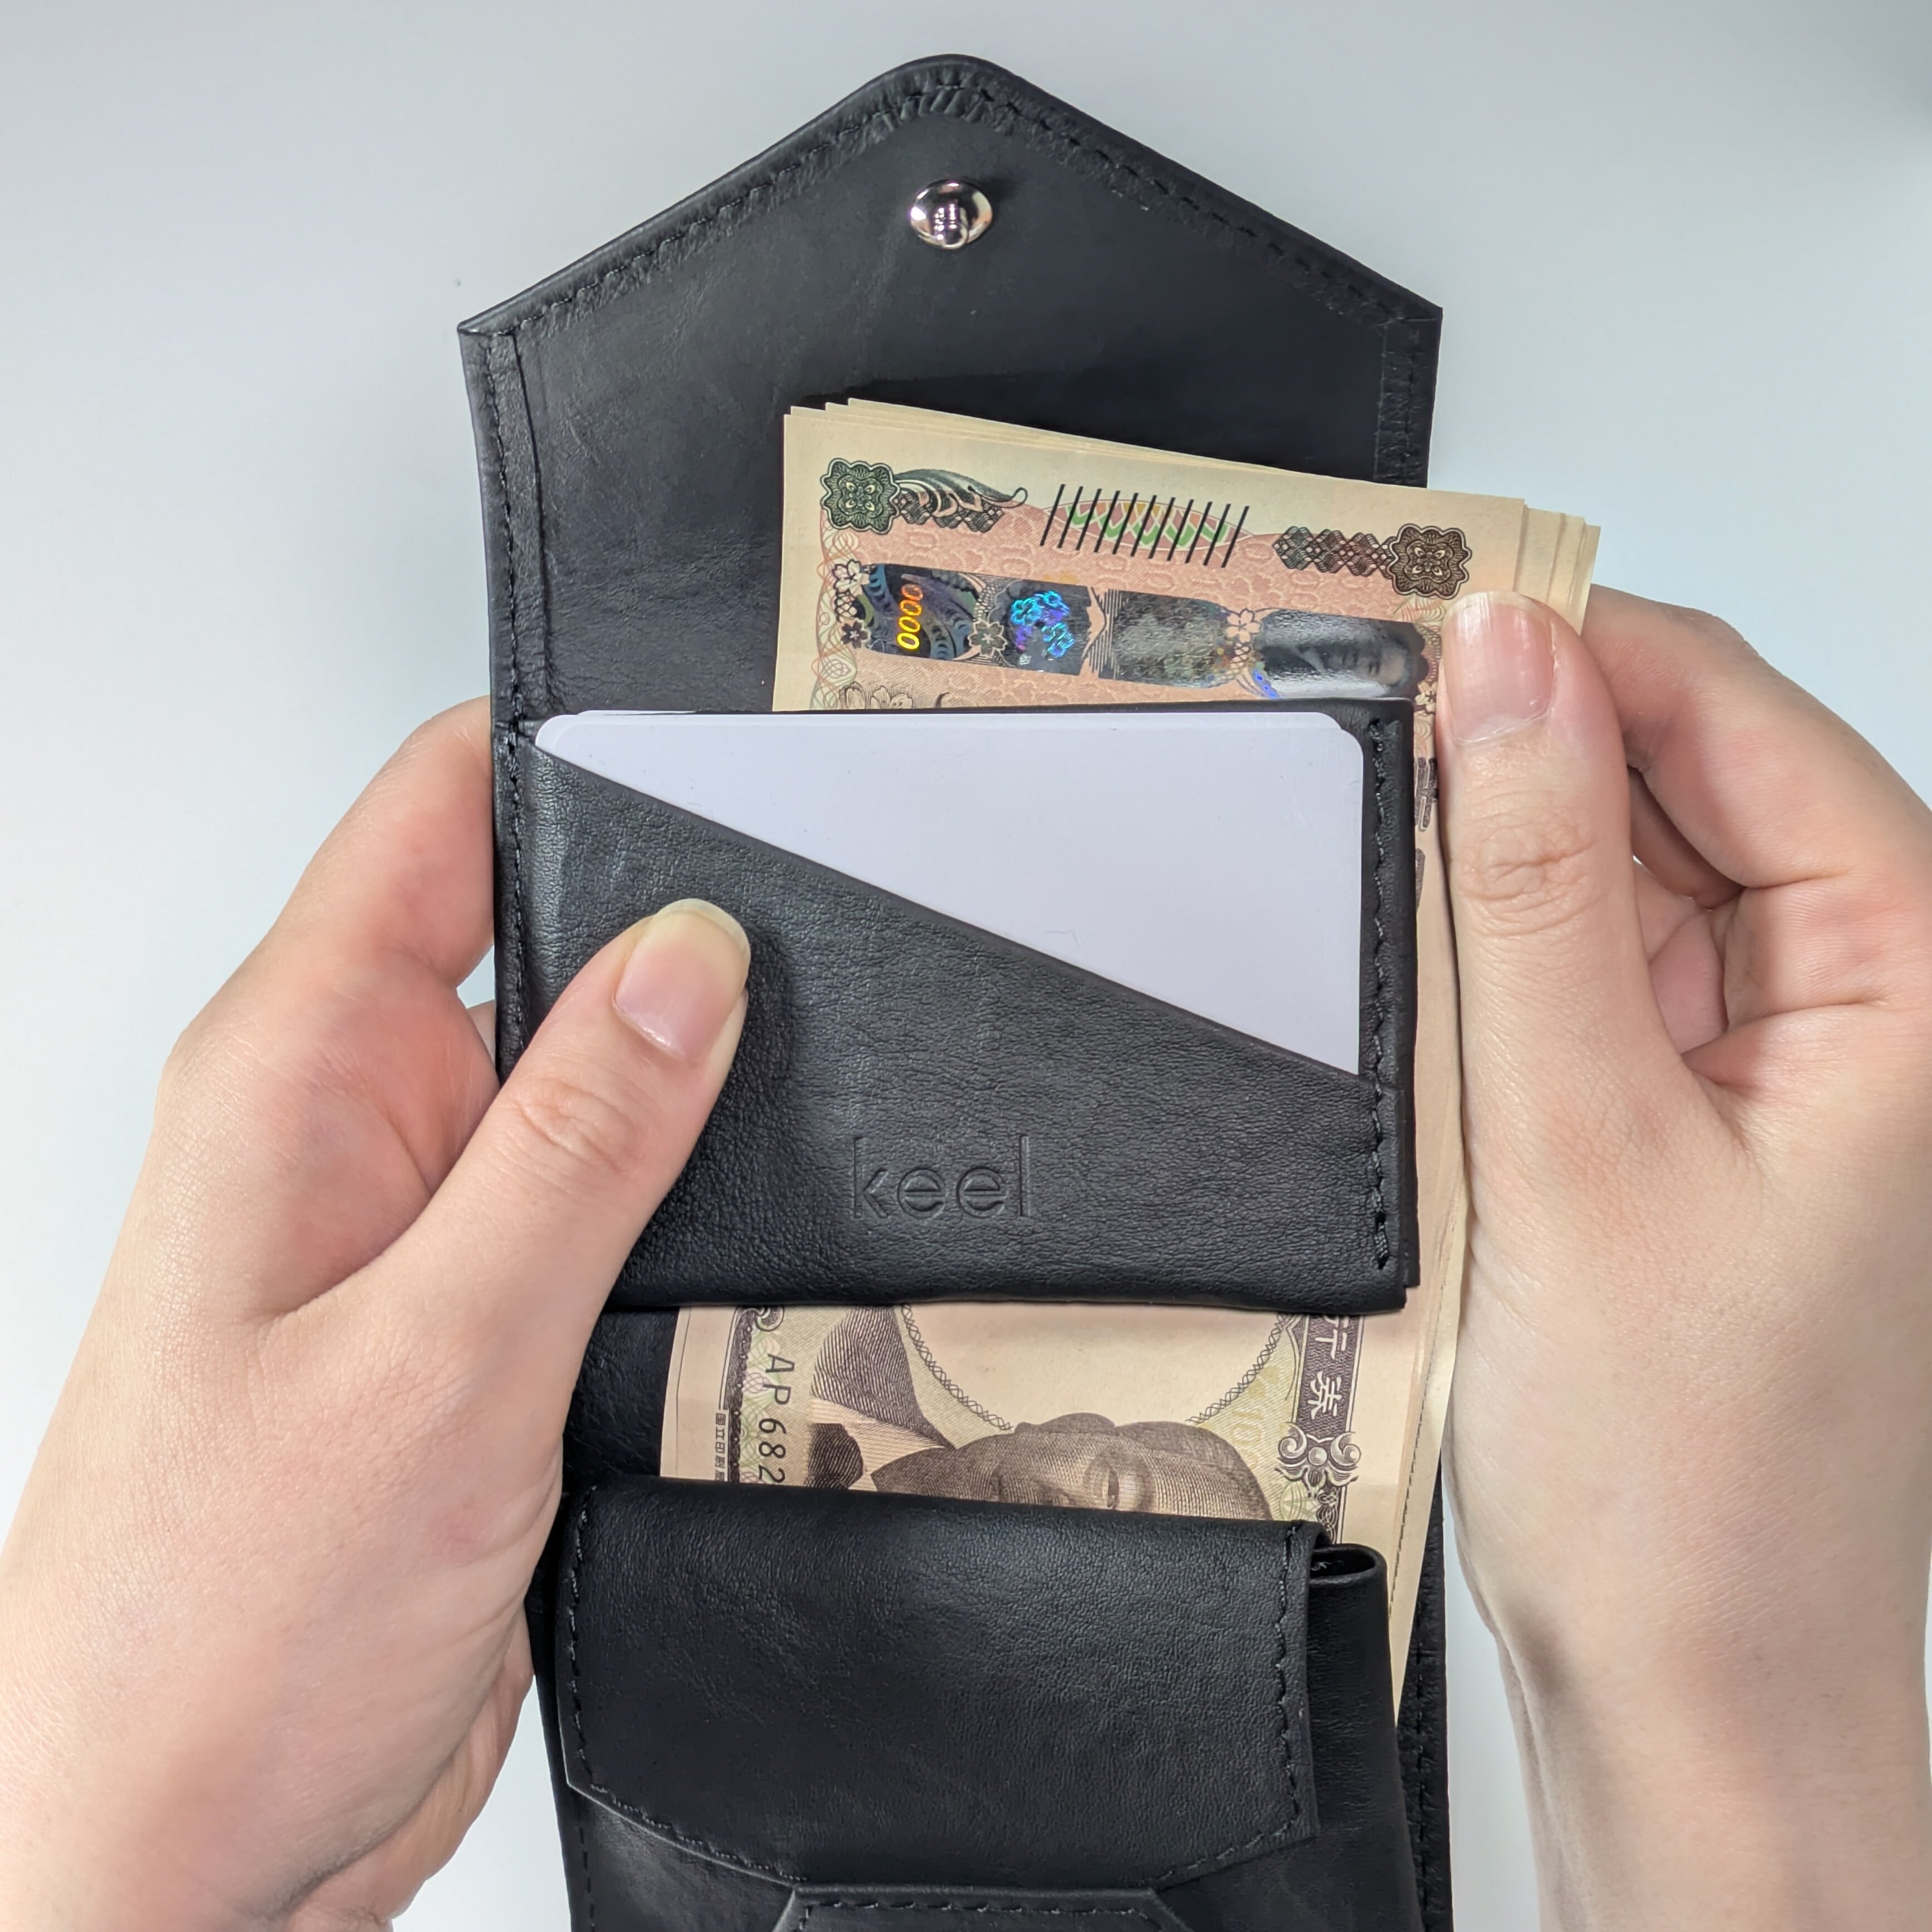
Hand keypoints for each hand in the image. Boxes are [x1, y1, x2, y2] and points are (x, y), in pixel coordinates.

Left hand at [0, 703, 749, 1928]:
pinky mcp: (485, 1323)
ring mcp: (427, 1229)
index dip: (573, 747)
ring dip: (697, 1081)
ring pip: (595, 1081)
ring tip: (822, 1077)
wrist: (189, 1846)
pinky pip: (609, 1206)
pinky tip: (766, 1217)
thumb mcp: (433, 1358)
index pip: (436, 818)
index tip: (716, 738)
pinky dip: (690, 1197)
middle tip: (823, 920)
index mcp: (300, 1074)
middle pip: (541, 938)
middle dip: (675, 925)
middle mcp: (361, 1128)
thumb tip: (688, 961)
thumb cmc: (214, 1627)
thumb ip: (573, 1145)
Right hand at [1440, 589, 1931, 1927]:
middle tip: (1353, 715)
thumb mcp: (1580, 1143)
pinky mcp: (1696, 1109)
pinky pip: (1595, 970)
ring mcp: (1780, 1054)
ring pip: (1626, 871)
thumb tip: (1501, 669)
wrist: (1695, 1694)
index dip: (1572, 641)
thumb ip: (1537, 884)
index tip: (1416, 606)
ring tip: (1368, 857)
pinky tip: (1418, 974)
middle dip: (1519, 744)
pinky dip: (1500, 954)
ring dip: (1498, 856)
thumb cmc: (1694, 1484)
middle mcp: (1868, 997)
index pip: (1735, 713)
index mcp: (1913, 976)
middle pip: (1684, 778)